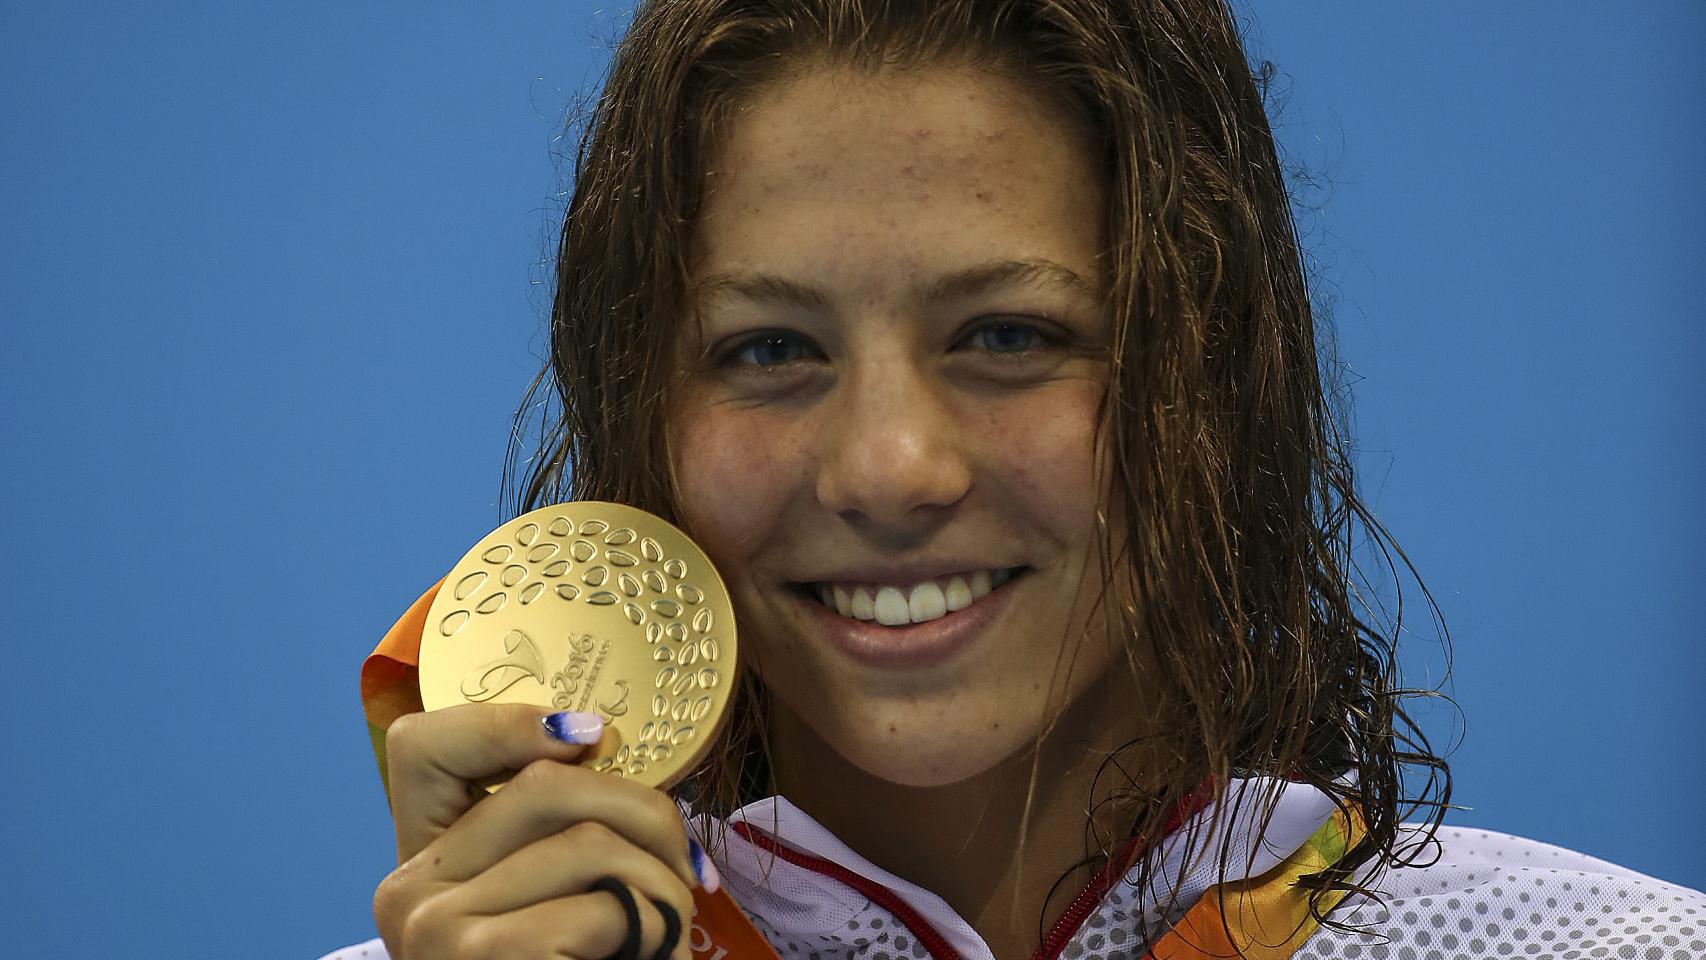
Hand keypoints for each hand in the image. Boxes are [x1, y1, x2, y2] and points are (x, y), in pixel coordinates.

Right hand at [372, 703, 706, 959]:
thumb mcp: (551, 901)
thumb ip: (556, 832)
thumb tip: (595, 737)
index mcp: (422, 864)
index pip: (425, 747)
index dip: (512, 722)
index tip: (593, 737)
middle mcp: (408, 888)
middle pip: (547, 785)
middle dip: (647, 815)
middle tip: (686, 871)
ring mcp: (431, 924)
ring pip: (589, 840)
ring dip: (663, 886)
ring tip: (673, 931)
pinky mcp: (472, 955)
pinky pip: (601, 905)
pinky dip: (654, 930)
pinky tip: (658, 957)